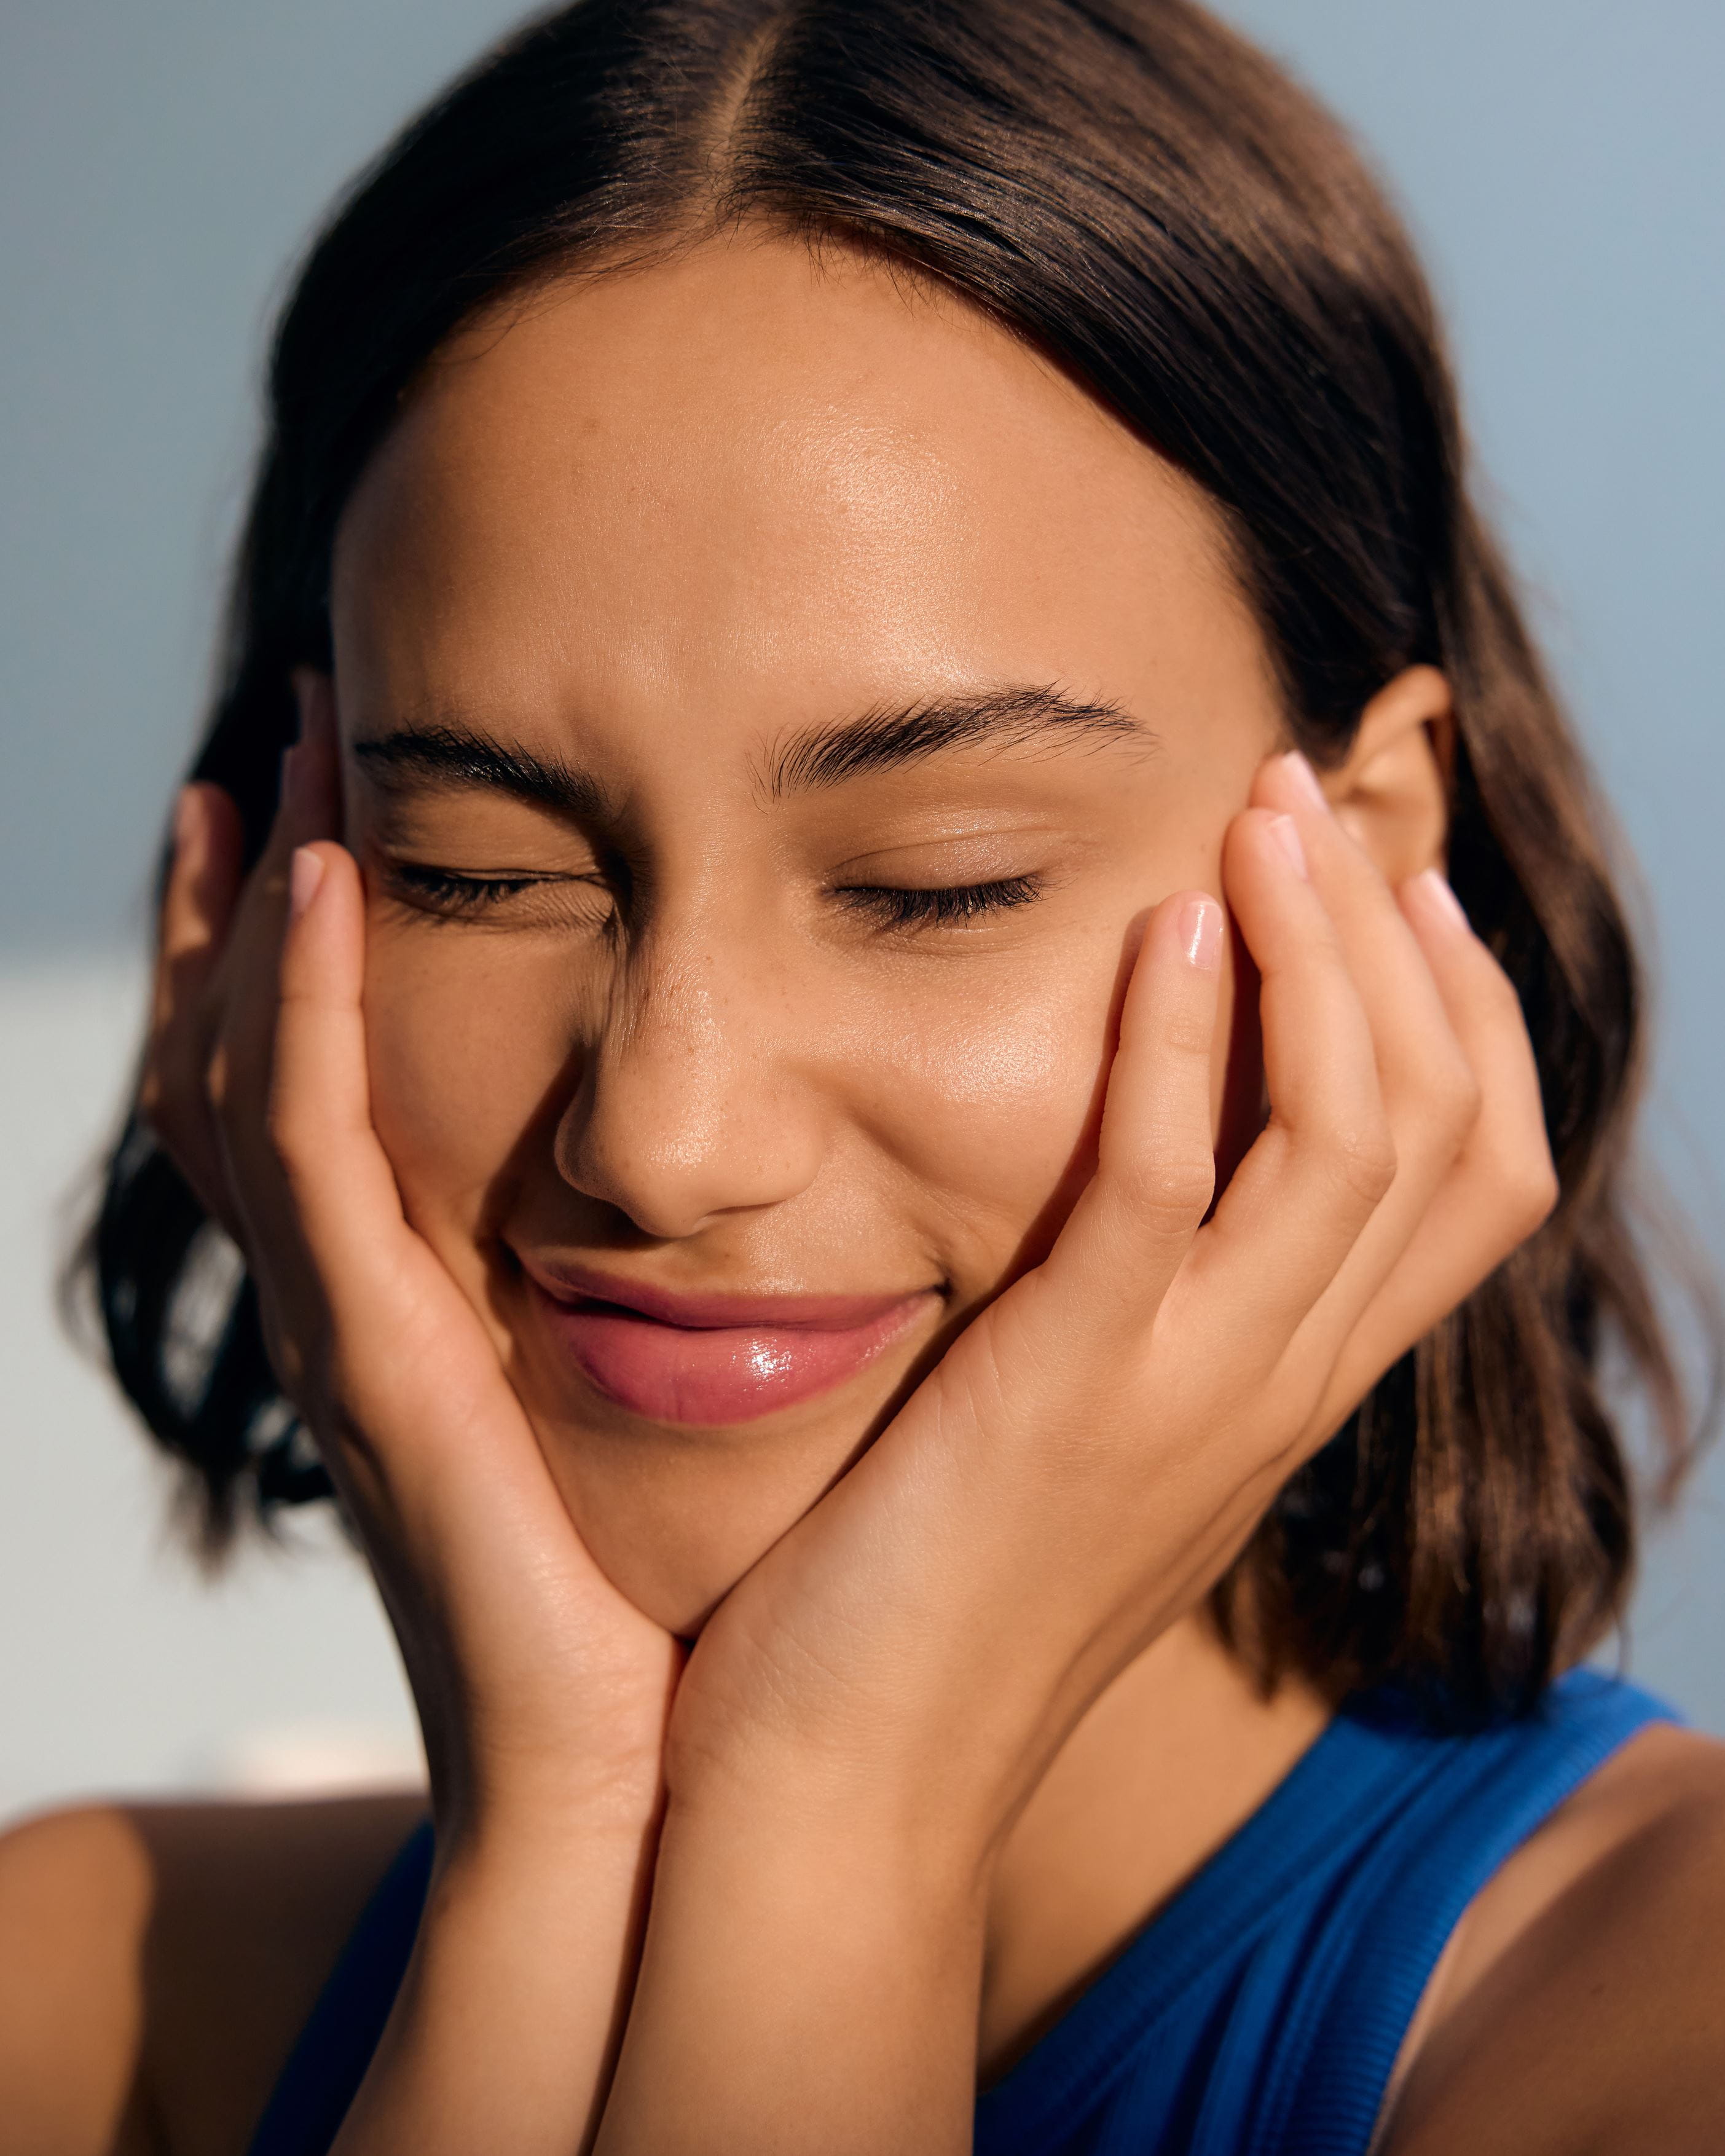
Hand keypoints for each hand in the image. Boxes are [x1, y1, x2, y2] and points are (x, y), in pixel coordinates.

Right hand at [141, 687, 678, 1837]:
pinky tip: (343, 882)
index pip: (327, 1082)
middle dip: (258, 884)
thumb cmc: (686, 1607)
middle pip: (256, 1050)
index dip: (314, 941)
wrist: (656, 1791)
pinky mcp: (381, 1371)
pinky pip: (316, 1156)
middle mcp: (360, 1305)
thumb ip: (681, 1293)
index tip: (348, 794)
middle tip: (291, 726)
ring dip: (266, 907)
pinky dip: (311, 1014)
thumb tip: (780, 1178)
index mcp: (426, 1307)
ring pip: (256, 1074)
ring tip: (289, 754)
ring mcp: (349, 1335)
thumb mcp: (671, 1413)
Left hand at [669, 750, 1555, 1848]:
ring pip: (1346, 1137)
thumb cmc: (937, 1612)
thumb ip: (1146, 1330)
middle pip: (1441, 1130)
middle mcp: (1276, 1389)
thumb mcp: (1091, 1453)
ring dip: (1319, 954)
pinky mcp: (1071, 1392)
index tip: (1405, 895)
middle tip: (1324, 798)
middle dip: (1401, 944)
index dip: (1467, 1024)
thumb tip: (1138, 1200)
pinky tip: (1167, 930)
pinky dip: (1191, 1051)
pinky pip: (1171, 1191)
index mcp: (1285, 1395)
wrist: (845, 1798)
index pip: (1470, 1185)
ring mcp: (1189, 1392)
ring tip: (1264, 813)